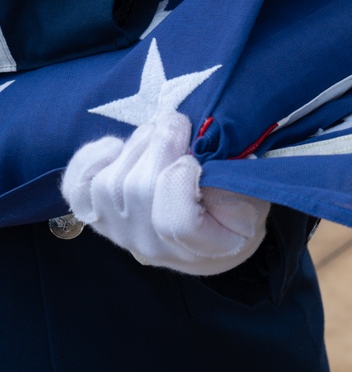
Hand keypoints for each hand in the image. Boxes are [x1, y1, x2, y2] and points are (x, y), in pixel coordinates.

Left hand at [61, 111, 269, 274]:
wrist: (207, 237)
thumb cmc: (236, 209)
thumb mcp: (254, 196)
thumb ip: (236, 180)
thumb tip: (201, 150)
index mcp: (202, 247)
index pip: (174, 220)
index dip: (182, 177)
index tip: (197, 159)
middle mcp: (153, 246)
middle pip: (138, 189)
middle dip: (161, 143)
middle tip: (181, 124)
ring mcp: (120, 234)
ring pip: (111, 182)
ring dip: (137, 145)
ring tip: (161, 137)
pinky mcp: (97, 218)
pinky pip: (77, 186)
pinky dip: (92, 159)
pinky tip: (118, 148)